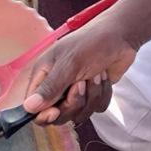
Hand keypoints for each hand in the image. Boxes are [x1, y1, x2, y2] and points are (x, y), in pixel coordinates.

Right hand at [22, 15, 137, 126]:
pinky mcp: (93, 94)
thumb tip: (29, 107)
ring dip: (92, 95)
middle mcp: (58, 85)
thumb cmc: (92, 42)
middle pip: (59, 115)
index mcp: (44, 75)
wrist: (121, 35)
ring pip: (80, 113)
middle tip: (81, 83)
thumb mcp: (70, 64)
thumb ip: (50, 87)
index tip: (55, 111)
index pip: (34, 107)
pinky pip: (97, 108)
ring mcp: (76, 91)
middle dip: (74, 102)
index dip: (43, 114)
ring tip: (95, 74)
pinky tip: (104, 77)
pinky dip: (104, 93)